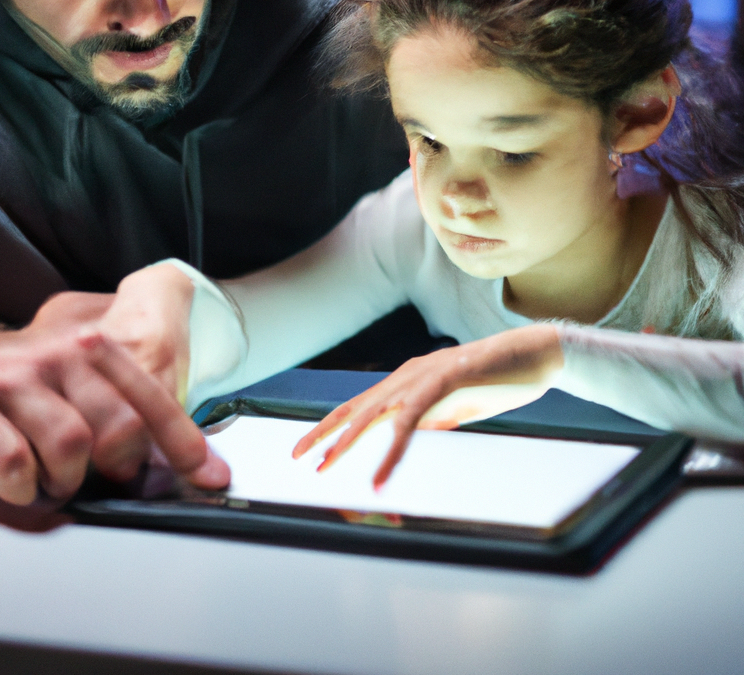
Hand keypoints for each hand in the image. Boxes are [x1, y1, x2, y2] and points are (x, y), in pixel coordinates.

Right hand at [0, 287, 227, 505]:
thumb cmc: (11, 384)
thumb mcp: (69, 377)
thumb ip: (116, 399)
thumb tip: (169, 447)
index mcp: (87, 348)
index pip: (149, 397)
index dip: (184, 442)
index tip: (211, 476)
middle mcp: (55, 358)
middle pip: (117, 428)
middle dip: (116, 468)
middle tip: (100, 477)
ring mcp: (12, 383)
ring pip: (70, 448)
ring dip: (65, 479)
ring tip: (50, 477)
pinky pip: (15, 465)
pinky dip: (21, 487)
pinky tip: (15, 479)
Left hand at [292, 324, 563, 487]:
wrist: (535, 355)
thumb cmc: (499, 381)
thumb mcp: (457, 407)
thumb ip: (434, 419)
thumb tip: (418, 434)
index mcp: (408, 381)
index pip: (360, 406)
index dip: (333, 426)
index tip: (311, 449)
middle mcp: (406, 376)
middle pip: (355, 407)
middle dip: (324, 433)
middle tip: (299, 457)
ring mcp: (422, 377)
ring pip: (373, 414)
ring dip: (347, 443)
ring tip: (326, 467)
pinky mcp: (442, 385)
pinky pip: (408, 423)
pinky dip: (390, 453)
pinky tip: (379, 477)